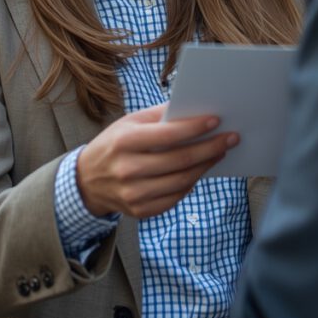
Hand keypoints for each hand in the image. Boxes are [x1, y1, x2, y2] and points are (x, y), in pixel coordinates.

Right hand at [76, 103, 238, 218]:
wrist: (87, 181)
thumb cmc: (115, 144)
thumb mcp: (129, 123)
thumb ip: (159, 115)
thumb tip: (193, 108)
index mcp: (124, 142)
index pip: (167, 135)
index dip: (195, 128)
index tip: (216, 121)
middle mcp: (127, 169)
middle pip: (180, 160)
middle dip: (210, 147)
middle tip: (231, 138)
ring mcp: (133, 194)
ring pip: (182, 181)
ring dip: (206, 165)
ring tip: (220, 152)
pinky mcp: (140, 210)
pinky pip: (175, 197)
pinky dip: (191, 183)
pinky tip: (200, 170)